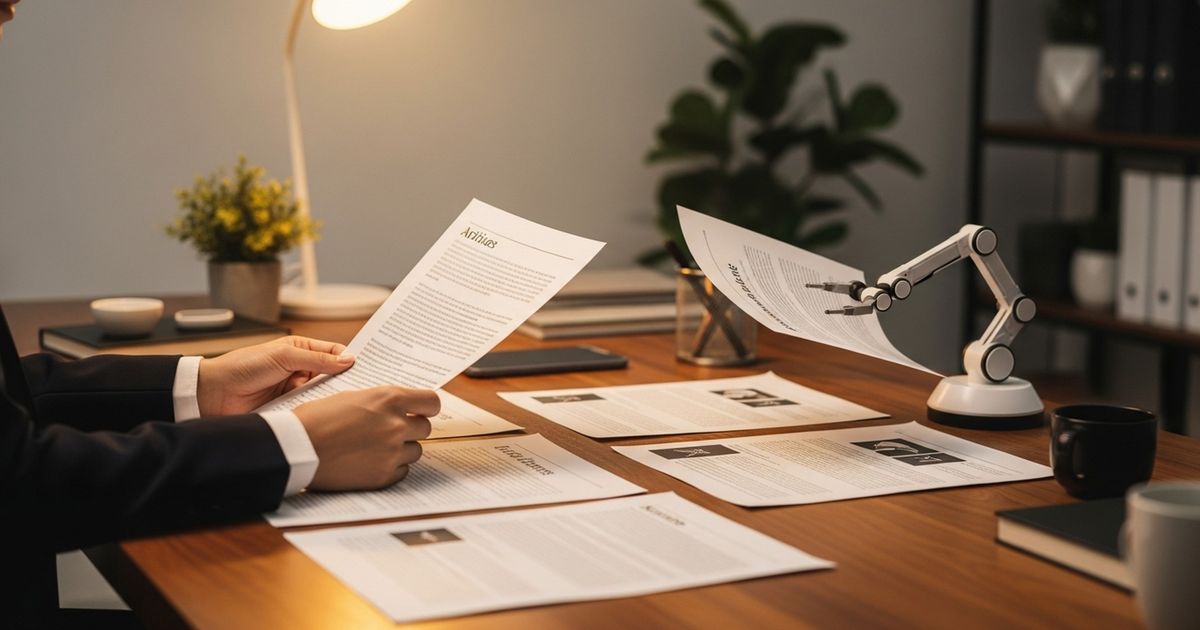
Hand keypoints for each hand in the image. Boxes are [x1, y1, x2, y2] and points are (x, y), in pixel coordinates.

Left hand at [196, 336, 354, 415]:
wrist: (213, 394)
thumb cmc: (243, 366)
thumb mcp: (284, 357)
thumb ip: (318, 359)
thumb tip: (349, 359)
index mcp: (301, 350)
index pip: (335, 352)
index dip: (351, 358)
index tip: (370, 367)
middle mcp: (301, 370)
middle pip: (332, 375)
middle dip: (346, 380)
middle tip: (367, 388)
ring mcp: (295, 390)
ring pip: (323, 394)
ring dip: (332, 398)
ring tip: (352, 404)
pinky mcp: (289, 409)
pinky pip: (310, 410)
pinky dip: (318, 412)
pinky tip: (330, 416)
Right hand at [293, 387, 437, 490]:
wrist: (296, 447)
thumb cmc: (317, 418)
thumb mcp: (353, 396)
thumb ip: (382, 401)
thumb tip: (401, 407)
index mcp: (390, 399)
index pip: (432, 402)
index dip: (427, 407)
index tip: (421, 411)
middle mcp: (396, 425)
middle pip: (425, 428)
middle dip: (411, 428)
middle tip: (390, 430)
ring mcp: (392, 452)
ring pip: (415, 451)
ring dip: (401, 449)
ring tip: (375, 447)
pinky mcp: (383, 476)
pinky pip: (402, 471)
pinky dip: (391, 468)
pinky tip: (371, 462)